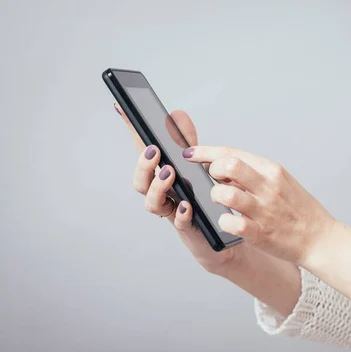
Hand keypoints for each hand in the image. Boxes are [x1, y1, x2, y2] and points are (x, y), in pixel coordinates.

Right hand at [114, 104, 246, 272]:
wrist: (219, 236)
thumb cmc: (203, 198)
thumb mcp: (197, 165)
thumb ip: (187, 142)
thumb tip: (177, 114)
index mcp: (161, 175)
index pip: (143, 152)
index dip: (131, 131)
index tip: (122, 107)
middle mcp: (161, 194)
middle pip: (140, 181)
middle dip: (143, 165)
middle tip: (154, 151)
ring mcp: (172, 211)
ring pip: (152, 203)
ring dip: (158, 187)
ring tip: (170, 174)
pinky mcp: (188, 227)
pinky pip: (180, 222)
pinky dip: (183, 213)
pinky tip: (189, 205)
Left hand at [182, 145, 335, 264]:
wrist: (320, 238)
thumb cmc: (299, 210)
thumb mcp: (282, 183)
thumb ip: (254, 175)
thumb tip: (223, 167)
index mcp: (273, 171)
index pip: (233, 153)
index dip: (206, 152)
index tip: (191, 154)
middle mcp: (268, 187)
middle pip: (229, 166)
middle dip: (211, 171)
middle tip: (212, 180)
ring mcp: (264, 210)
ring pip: (225, 194)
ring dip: (216, 196)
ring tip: (220, 202)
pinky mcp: (260, 233)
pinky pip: (230, 223)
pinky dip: (223, 221)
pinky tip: (227, 222)